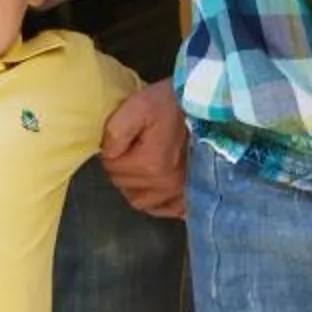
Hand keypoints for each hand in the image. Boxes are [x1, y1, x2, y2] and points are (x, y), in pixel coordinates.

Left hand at [99, 81, 188, 219]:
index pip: (112, 166)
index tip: (122, 137)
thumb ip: (115, 130)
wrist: (205, 102)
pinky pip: (166, 209)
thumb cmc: (171, 103)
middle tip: (130, 148)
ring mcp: (179, 192)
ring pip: (140, 200)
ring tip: (140, 166)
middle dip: (121, 168)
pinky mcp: (190, 195)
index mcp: (150, 163)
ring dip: (134, 186)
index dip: (111, 150)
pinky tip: (155, 187)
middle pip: (123, 185)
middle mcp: (165, 184)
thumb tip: (106, 153)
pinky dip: (157, 202)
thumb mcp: (139, 105)